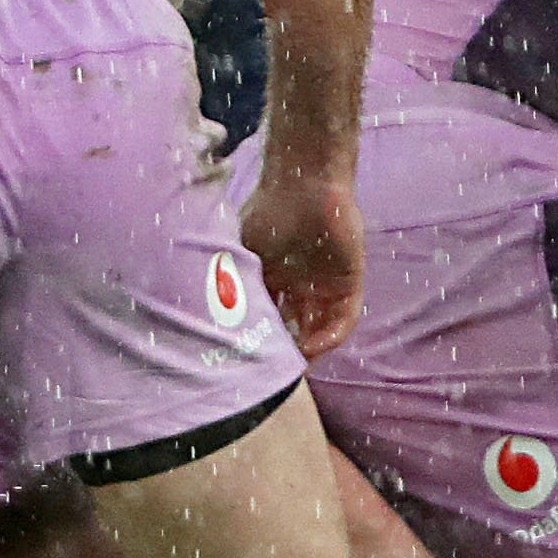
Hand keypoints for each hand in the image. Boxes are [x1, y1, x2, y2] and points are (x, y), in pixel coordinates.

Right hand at [242, 160, 365, 357]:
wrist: (304, 183)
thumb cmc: (268, 211)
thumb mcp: (241, 252)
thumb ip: (233, 282)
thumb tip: (207, 317)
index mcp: (274, 277)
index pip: (268, 318)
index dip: (260, 339)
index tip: (247, 361)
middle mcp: (300, 284)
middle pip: (295, 328)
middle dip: (285, 352)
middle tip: (272, 374)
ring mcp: (325, 285)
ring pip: (319, 328)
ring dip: (309, 351)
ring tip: (293, 369)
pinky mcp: (349, 282)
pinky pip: (344, 318)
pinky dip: (330, 336)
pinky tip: (313, 348)